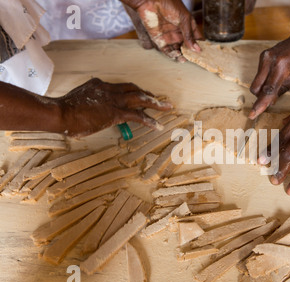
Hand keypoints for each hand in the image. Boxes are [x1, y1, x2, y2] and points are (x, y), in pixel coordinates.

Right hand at [56, 78, 172, 137]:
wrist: (60, 113)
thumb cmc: (64, 111)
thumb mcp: (78, 103)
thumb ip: (88, 104)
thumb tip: (90, 113)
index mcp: (99, 85)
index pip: (119, 87)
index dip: (131, 91)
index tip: (138, 95)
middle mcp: (108, 89)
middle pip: (133, 88)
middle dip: (147, 94)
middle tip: (158, 99)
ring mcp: (113, 100)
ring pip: (140, 99)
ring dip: (155, 103)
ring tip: (167, 107)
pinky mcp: (115, 112)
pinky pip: (137, 115)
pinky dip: (149, 120)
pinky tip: (157, 125)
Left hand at [121, 0, 201, 61]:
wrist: (150, 0)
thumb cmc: (169, 4)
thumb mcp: (184, 19)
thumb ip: (189, 35)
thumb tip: (197, 49)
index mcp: (188, 26)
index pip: (196, 39)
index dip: (200, 47)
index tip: (203, 54)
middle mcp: (179, 33)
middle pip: (187, 48)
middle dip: (190, 54)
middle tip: (193, 58)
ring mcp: (170, 37)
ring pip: (177, 51)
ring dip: (181, 56)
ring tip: (184, 59)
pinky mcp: (159, 40)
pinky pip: (167, 51)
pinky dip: (172, 55)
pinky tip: (176, 55)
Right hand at [249, 27, 289, 118]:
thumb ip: (286, 87)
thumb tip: (271, 99)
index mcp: (282, 65)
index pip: (268, 90)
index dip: (261, 104)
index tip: (252, 114)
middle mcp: (269, 60)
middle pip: (256, 88)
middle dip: (262, 97)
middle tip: (274, 100)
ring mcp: (264, 57)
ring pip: (256, 83)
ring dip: (265, 89)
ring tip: (282, 84)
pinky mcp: (263, 56)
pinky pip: (260, 76)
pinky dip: (266, 82)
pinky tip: (278, 78)